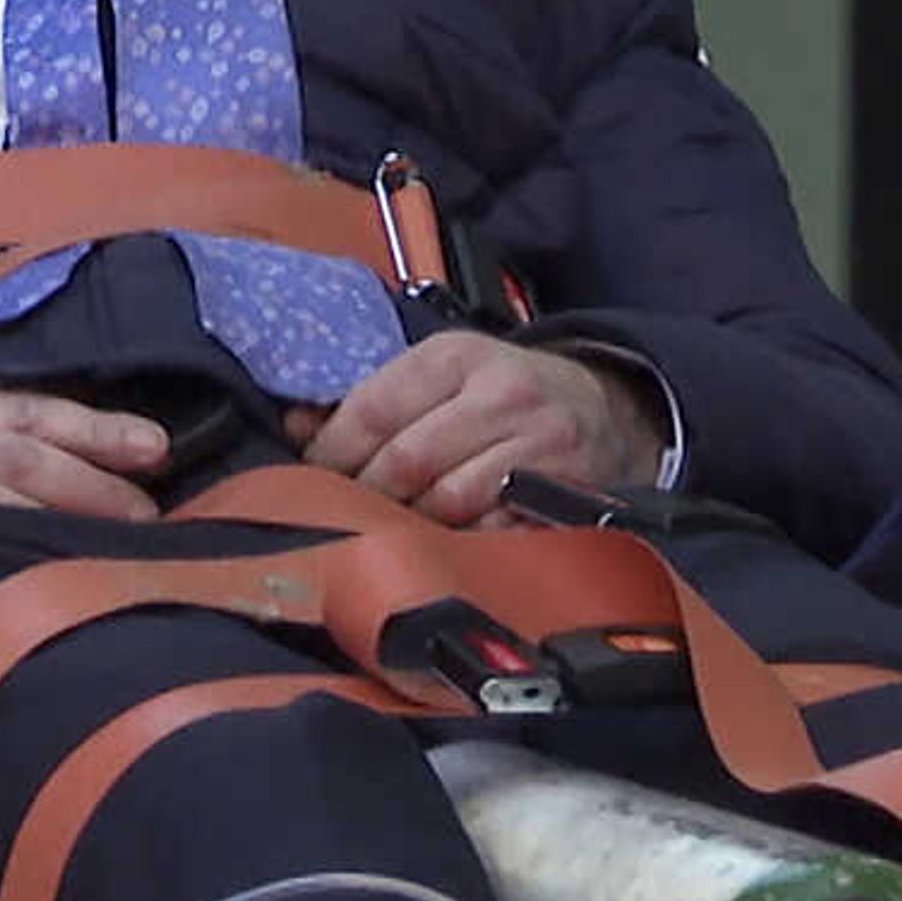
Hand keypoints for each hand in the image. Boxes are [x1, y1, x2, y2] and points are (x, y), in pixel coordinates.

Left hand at [285, 331, 663, 526]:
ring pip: (448, 502)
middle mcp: (501, 394)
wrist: (605, 413)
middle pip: (407, 461)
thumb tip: (296, 427)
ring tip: (396, 527)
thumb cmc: (502, 396)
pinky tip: (448, 541)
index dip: (333, 451)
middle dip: (369, 494)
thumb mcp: (440, 377)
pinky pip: (493, 533)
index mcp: (457, 356)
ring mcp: (538, 445)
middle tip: (349, 512)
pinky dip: (462, 544)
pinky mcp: (565, 493)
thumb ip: (369, 400)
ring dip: (413, 524)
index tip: (313, 475)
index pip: (375, 407)